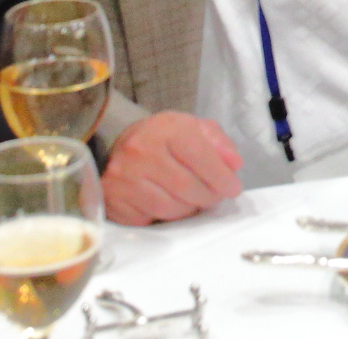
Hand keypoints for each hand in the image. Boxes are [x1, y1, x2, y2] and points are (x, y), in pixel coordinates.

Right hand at [101, 112, 244, 225]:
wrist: (122, 145)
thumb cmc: (165, 139)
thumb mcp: (194, 128)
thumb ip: (218, 142)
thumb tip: (234, 164)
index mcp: (165, 129)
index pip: (200, 156)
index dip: (221, 177)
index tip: (233, 188)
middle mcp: (140, 151)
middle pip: (186, 187)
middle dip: (208, 197)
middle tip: (215, 197)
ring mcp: (123, 178)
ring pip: (169, 207)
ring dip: (189, 209)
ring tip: (194, 200)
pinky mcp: (113, 200)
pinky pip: (149, 219)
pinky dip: (166, 218)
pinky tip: (171, 205)